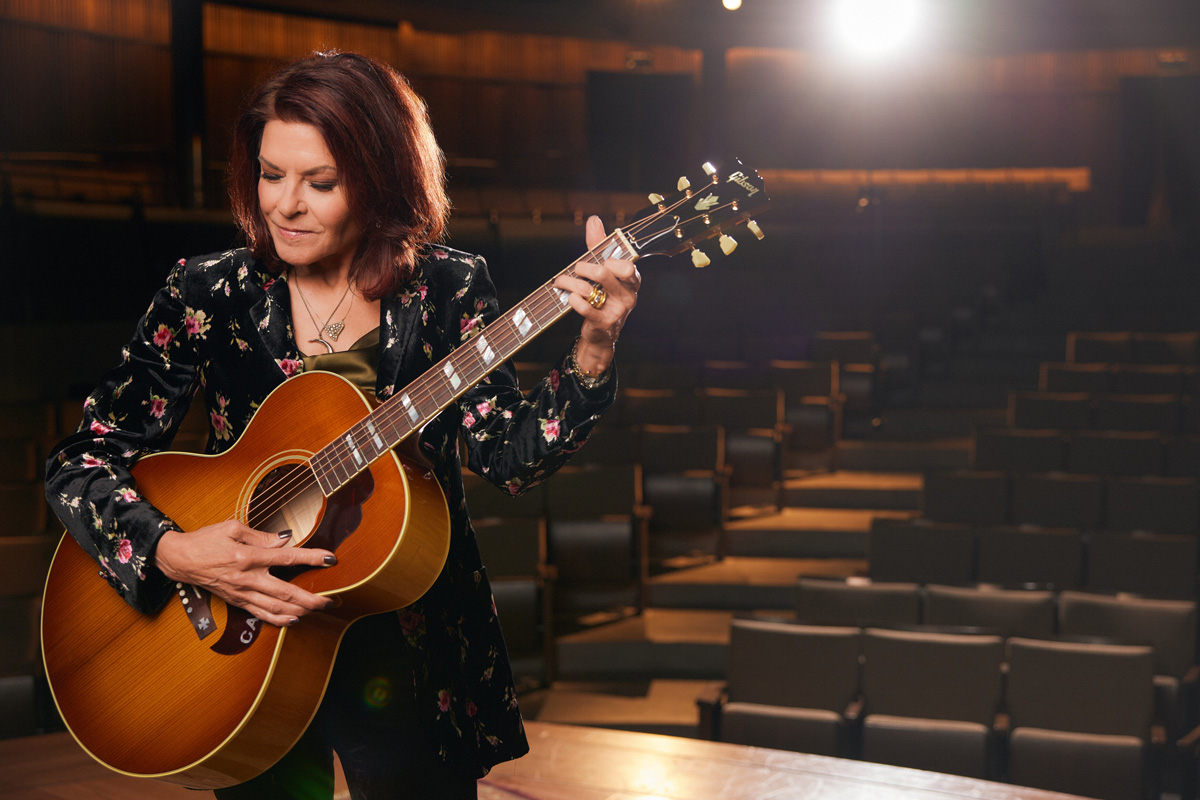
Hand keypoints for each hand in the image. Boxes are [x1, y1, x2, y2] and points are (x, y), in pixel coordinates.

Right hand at [154, 522, 335, 626]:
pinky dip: (279, 620)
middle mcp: (247, 579)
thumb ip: (261, 536)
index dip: (311, 558)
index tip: (330, 559)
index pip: (287, 557)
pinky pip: (261, 614)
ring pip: (276, 608)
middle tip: (332, 601)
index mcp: (248, 557)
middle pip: (286, 593)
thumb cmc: (205, 541)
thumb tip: (285, 539)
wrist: (179, 559)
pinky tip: (294, 620)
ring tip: (319, 610)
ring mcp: (242, 593)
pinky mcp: (236, 602)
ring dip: (300, 612)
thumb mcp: (232, 528)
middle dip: (312, 599)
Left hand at [554, 215, 640, 374]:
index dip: (608, 260)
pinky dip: (572, 299)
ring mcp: (617, 311)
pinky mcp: (603, 323)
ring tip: (561, 281)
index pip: (625, 266)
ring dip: (568, 282)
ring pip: (588, 289)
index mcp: (632, 281)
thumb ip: (600, 246)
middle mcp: (628, 296)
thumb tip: (594, 220)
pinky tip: (569, 297)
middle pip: (603, 273)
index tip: (598, 261)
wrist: (602, 334)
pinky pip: (583, 306)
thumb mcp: (605, 272)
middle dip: (583, 268)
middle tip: (575, 269)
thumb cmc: (604, 297)